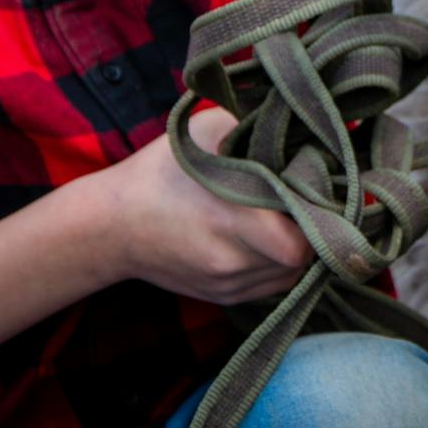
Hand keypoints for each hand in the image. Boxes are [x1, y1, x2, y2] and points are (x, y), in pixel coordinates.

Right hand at [98, 106, 313, 304]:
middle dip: (312, 232)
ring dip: (297, 250)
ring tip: (287, 216)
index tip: (314, 192)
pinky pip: (271, 286)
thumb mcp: (208, 130)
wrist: (112, 225)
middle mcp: (232, 262)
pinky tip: (268, 236)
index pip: (300, 242)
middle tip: (308, 201)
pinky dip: (279, 264)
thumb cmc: (162, 170)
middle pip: (301, 260)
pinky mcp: (224, 298)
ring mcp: (227, 286)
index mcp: (230, 219)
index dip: (315, 218)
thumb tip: (304, 131)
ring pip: (290, 277)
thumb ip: (257, 130)